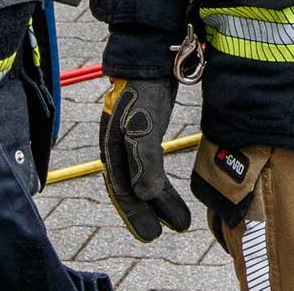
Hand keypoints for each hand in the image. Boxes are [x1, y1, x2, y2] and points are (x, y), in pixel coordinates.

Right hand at [98, 77, 190, 240]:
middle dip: (150, 212)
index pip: (123, 191)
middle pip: (133, 189)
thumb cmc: (142, 92)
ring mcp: (132, 140)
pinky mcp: (147, 132)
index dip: (136, 215)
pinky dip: (161, 182)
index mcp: (113, 150)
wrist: (150, 59)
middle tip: (174, 228)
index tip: (153, 234)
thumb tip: (145, 196)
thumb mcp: (142, 126)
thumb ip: (144, 161)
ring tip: (180, 219)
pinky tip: (169, 191)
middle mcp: (119, 148)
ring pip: (145, 179)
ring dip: (160, 200)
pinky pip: (152, 165)